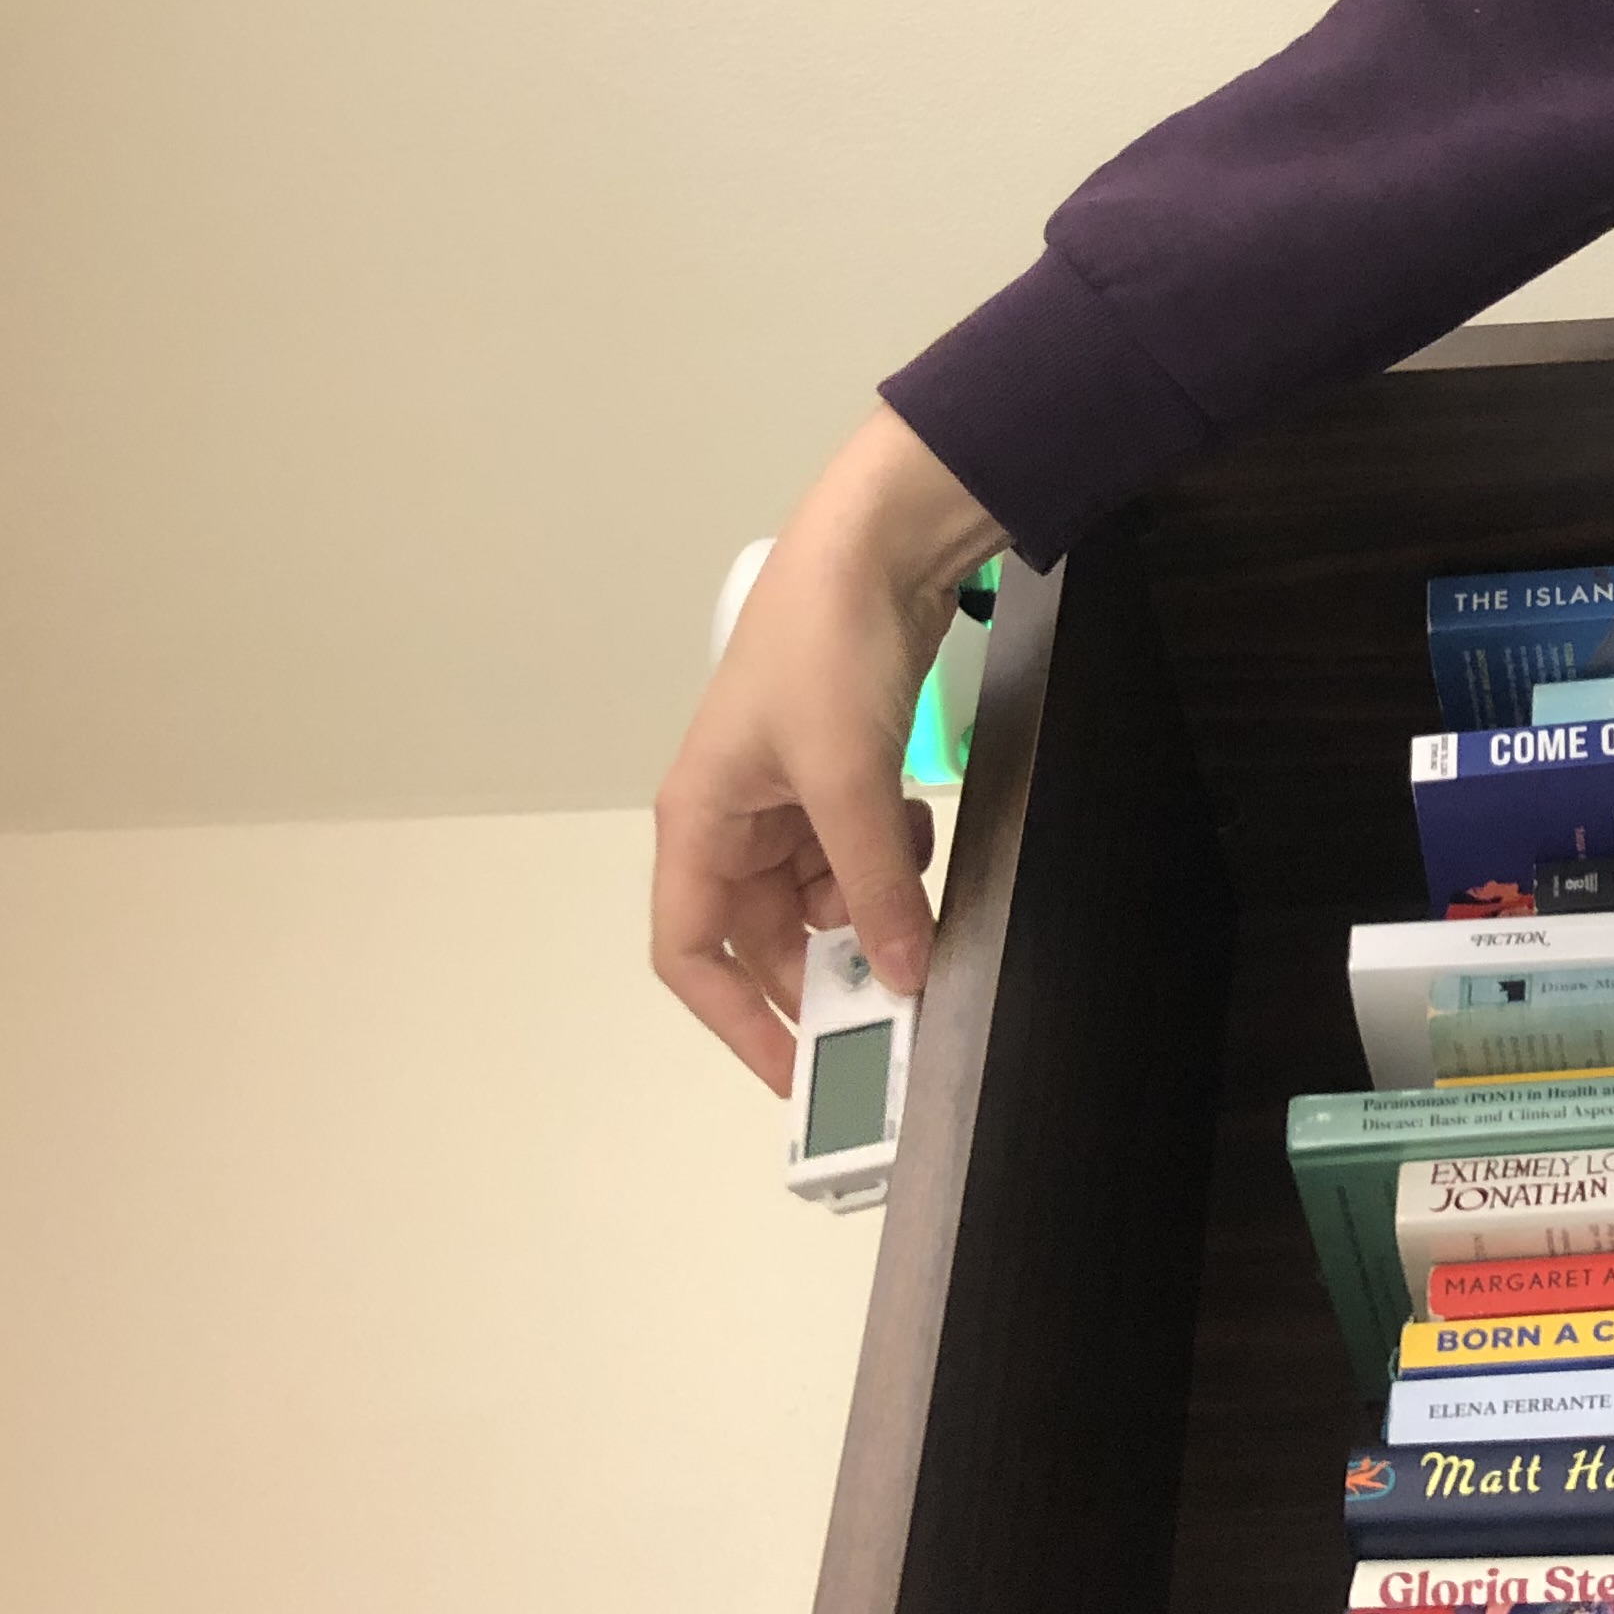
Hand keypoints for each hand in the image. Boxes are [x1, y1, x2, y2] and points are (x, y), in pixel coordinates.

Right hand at [651, 407, 1001, 1089]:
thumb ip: (874, 884)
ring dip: (871, 901)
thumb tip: (900, 974)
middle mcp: (733, 815)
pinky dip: (893, 855)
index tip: (799, 1072)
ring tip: (915, 893)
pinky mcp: (844, 767)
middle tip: (893, 1007)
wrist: (879, 541)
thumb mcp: (848, 780)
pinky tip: (921, 827)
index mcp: (698, 820)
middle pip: (770, 930)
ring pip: (825, 890)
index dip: (737, 1020)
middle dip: (829, 965)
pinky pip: (862, 845)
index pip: (692, 952)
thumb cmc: (826, 650)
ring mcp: (790, 792)